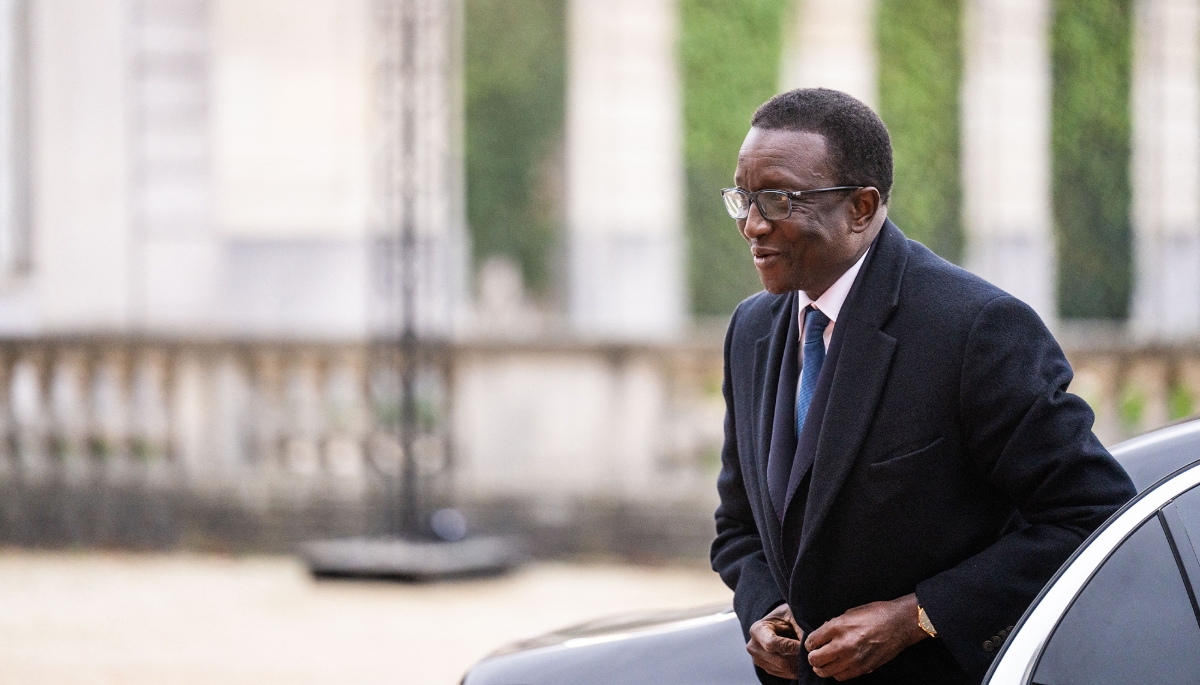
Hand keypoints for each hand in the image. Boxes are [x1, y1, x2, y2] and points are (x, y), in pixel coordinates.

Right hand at [747, 603, 803, 678]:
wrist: (780, 623)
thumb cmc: (787, 617)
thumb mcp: (793, 616)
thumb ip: (800, 628)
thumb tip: (809, 645)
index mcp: (757, 630)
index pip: (772, 644)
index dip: (791, 647)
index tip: (806, 646)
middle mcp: (753, 646)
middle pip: (780, 661)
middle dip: (799, 659)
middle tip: (814, 655)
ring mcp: (757, 660)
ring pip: (784, 670)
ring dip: (799, 665)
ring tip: (810, 657)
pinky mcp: (765, 668)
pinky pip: (784, 675)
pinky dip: (796, 670)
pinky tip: (804, 661)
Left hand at [804, 593, 927, 680]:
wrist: (899, 624)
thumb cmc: (875, 614)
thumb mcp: (849, 613)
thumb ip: (833, 625)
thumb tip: (822, 636)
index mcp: (837, 627)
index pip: (811, 642)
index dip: (810, 643)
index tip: (813, 643)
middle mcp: (843, 644)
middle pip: (815, 659)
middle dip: (812, 657)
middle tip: (816, 654)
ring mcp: (853, 659)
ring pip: (826, 672)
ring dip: (822, 667)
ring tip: (824, 663)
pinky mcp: (862, 668)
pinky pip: (841, 677)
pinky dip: (836, 673)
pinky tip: (838, 666)